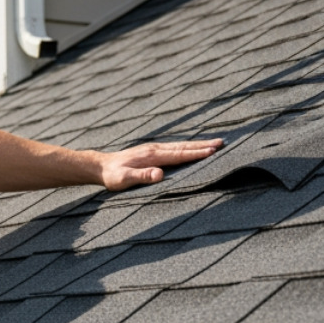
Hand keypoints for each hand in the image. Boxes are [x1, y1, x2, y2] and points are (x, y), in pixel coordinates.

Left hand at [96, 139, 222, 190]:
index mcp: (152, 156)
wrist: (101, 166)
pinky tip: (193, 148)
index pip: (179, 154)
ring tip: (215, 144)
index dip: (196, 153)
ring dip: (198, 144)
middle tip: (223, 143)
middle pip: (184, 146)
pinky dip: (188, 147)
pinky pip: (174, 148)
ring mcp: (154, 149)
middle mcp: (155, 149)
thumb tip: (160, 175)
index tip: (213, 151)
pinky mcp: (152, 151)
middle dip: (203, 145)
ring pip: (180, 145)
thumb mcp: (124, 179)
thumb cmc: (112, 176)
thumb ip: (141, 177)